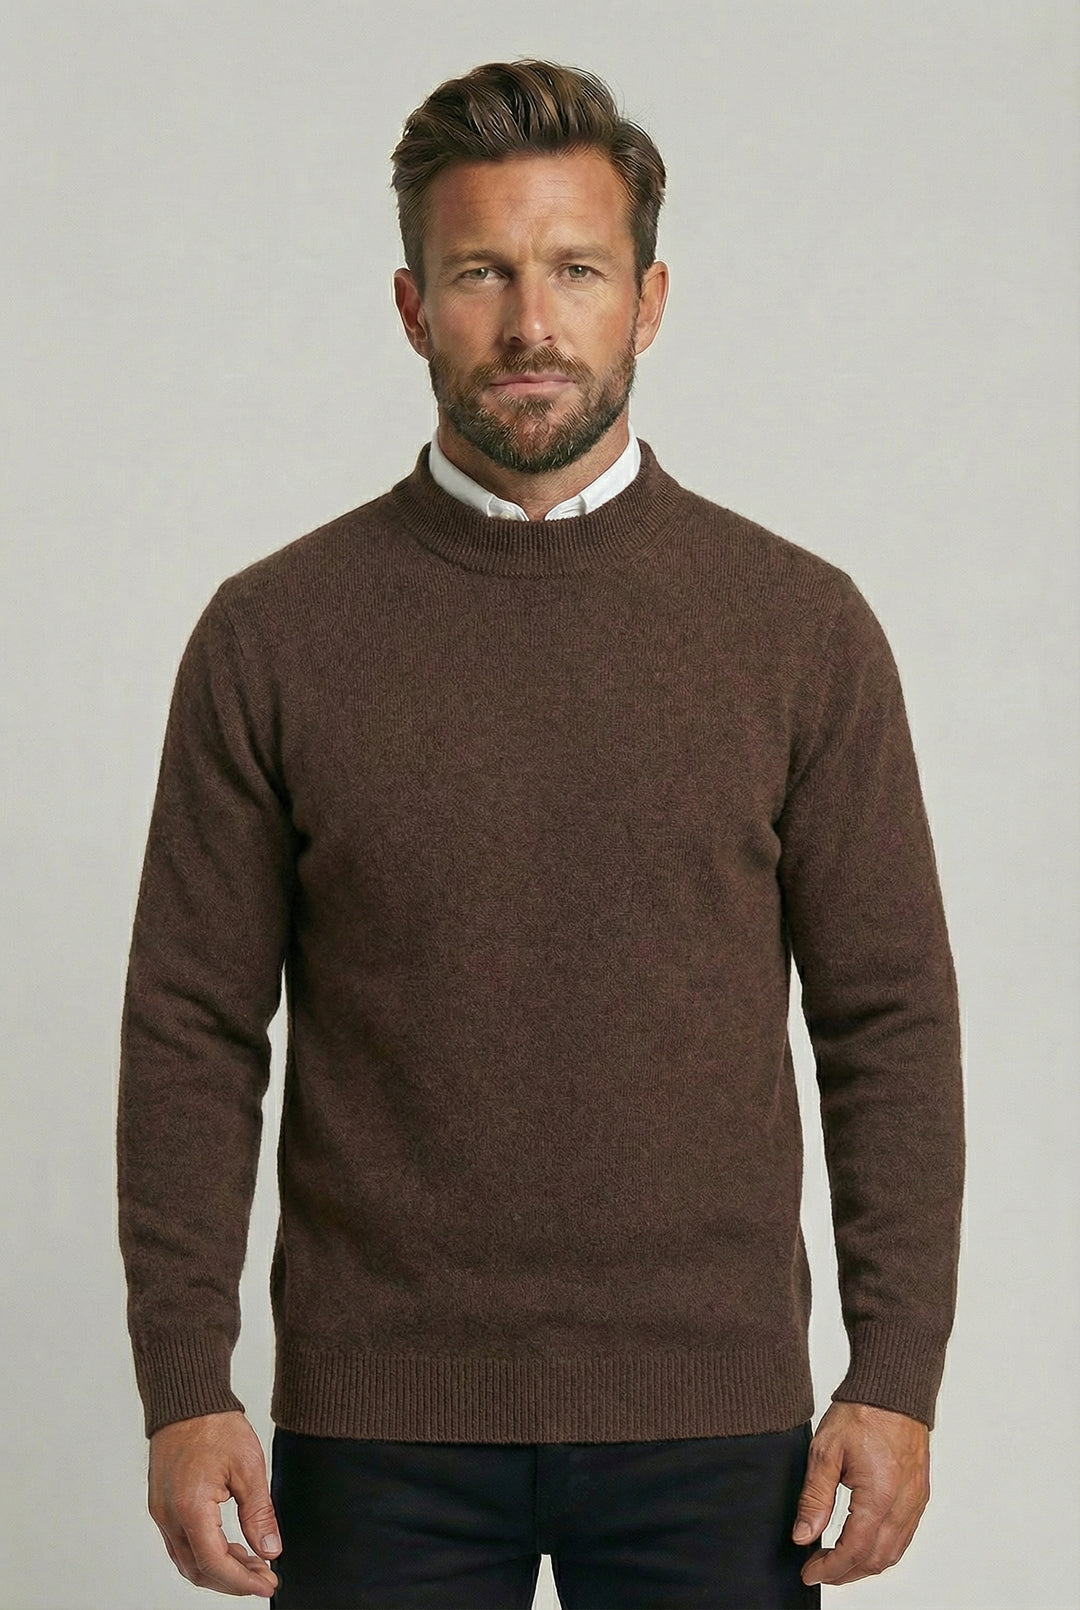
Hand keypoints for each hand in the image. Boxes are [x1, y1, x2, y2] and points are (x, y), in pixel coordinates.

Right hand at [148, 1410, 281, 1596]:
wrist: (186, 1399)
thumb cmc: (215, 1424)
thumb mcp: (248, 1467)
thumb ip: (259, 1514)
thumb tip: (270, 1551)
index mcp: (190, 1507)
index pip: (214, 1564)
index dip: (242, 1581)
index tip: (267, 1584)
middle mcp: (168, 1516)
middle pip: (198, 1570)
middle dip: (232, 1581)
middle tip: (264, 1579)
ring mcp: (161, 1512)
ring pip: (187, 1561)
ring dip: (219, 1570)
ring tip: (253, 1565)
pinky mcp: (162, 1505)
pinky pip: (181, 1544)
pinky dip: (205, 1554)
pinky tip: (230, 1548)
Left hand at [792, 1400, 929, 1587]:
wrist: (893, 1389)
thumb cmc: (862, 1412)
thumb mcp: (825, 1451)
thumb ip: (814, 1498)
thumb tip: (803, 1536)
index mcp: (879, 1496)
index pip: (855, 1550)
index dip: (830, 1568)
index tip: (809, 1573)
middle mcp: (903, 1504)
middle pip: (877, 1559)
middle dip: (846, 1572)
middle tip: (819, 1570)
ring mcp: (915, 1501)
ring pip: (894, 1552)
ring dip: (865, 1565)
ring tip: (837, 1563)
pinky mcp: (919, 1494)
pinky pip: (904, 1536)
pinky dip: (883, 1550)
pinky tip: (864, 1545)